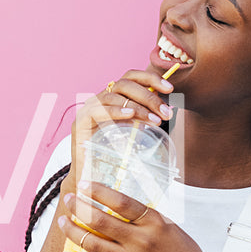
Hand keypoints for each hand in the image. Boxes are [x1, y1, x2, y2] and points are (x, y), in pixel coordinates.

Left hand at [56, 179, 213, 251]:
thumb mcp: (170, 227)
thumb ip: (146, 218)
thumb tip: (119, 206)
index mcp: (154, 223)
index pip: (121, 202)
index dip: (99, 191)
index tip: (85, 184)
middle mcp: (141, 241)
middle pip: (101, 221)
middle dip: (79, 207)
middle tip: (69, 200)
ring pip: (93, 244)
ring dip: (73, 232)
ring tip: (64, 223)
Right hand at [69, 68, 175, 182]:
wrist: (89, 174)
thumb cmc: (113, 153)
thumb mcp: (133, 131)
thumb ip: (144, 118)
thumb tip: (166, 110)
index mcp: (113, 97)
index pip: (132, 77)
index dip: (151, 79)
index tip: (170, 88)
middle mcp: (100, 99)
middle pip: (125, 83)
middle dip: (149, 96)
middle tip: (165, 113)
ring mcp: (89, 109)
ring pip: (114, 96)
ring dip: (138, 107)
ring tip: (154, 120)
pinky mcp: (81, 122)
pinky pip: (97, 110)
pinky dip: (115, 111)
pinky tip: (129, 115)